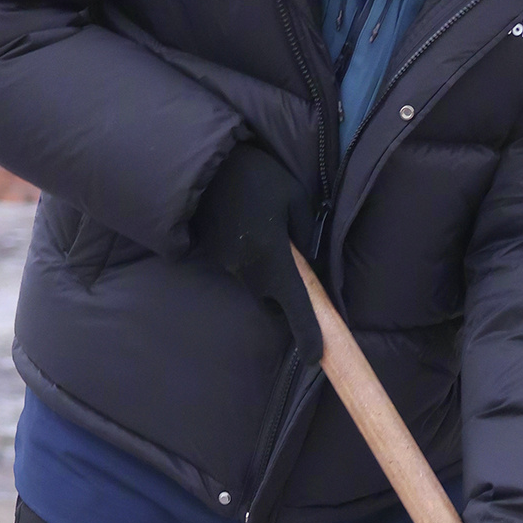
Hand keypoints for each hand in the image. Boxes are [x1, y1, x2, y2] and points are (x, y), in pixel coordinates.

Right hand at [189, 142, 321, 361]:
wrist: (206, 166)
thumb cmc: (258, 177)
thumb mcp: (295, 198)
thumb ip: (306, 234)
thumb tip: (308, 259)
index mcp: (272, 259)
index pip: (295, 306)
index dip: (308, 334)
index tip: (317, 357)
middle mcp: (248, 271)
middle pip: (274, 299)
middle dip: (286, 292)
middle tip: (294, 259)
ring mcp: (227, 266)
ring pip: (257, 283)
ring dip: (268, 270)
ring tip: (268, 230)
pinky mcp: (214, 256)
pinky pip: (241, 268)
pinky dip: (251, 257)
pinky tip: (249, 226)